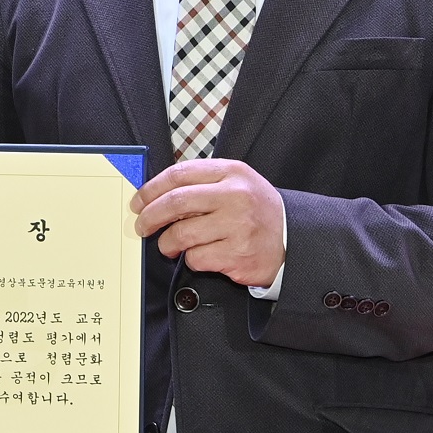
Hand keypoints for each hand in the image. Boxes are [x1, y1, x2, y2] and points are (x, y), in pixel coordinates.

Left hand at [132, 158, 283, 285]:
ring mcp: (237, 227)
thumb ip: (203, 183)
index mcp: (232, 173)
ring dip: (167, 243)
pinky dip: (190, 259)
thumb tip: (156, 194)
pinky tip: (201, 255)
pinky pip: (196, 258)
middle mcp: (235, 197)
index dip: (151, 188)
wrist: (294, 240)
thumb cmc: (257, 211)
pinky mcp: (236, 255)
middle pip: (175, 203)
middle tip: (141, 226)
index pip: (179, 175)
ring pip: (181, 234)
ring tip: (170, 245)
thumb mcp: (237, 183)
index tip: (138, 201)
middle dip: (150, 216)